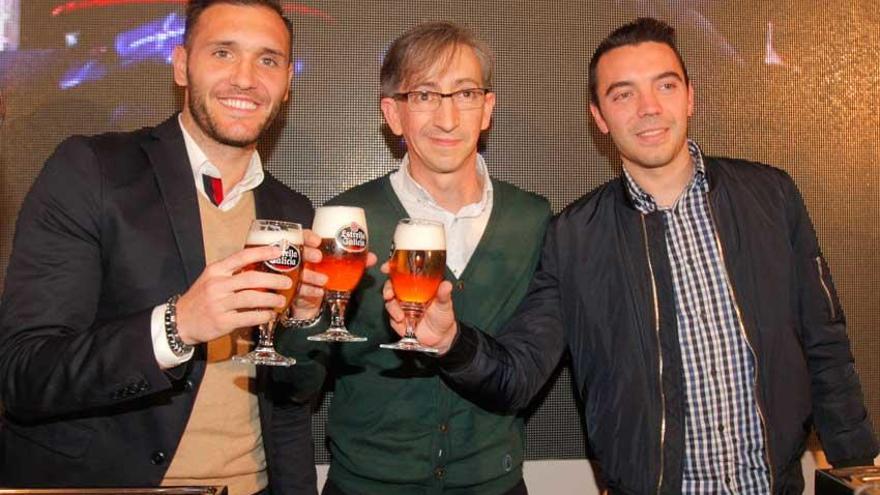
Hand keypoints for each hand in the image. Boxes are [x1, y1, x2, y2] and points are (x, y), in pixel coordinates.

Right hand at [175, 245, 292, 344]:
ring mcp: (219, 304)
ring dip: (271, 299)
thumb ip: (231, 273)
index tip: (278, 251)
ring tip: (281, 301)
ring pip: (252, 298)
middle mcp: (217, 285)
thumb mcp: (211, 279)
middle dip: (274, 280)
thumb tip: (260, 267)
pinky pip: (248, 317)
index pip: (241, 257)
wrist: (180, 321)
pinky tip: (269, 315)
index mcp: (216, 270)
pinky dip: (263, 316)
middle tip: (287, 283)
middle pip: (251, 279)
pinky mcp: (222, 321)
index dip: (262, 252)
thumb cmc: (201, 298)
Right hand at [290, 231, 379, 319]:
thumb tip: (372, 258)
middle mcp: (299, 258)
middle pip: (297, 251)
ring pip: (297, 271)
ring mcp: (293, 273)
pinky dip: (310, 290)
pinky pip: (297, 289)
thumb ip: (356, 260)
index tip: (317, 240)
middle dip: (308, 253)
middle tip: (318, 257)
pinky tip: (319, 292)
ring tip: (324, 280)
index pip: (303, 236)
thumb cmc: (328, 274)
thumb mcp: (342, 265)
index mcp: (309, 248)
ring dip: (311, 275)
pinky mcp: (292, 289)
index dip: (308, 236)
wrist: (313, 296)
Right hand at [381, 261, 457, 353]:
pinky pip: (390, 313)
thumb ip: (444, 295)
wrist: (439, 338)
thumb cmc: (442, 317)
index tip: (388, 266)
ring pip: (389, 299)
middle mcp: (407, 293)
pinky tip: (401, 319)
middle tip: (389, 293)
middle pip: (391, 284)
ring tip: (400, 314)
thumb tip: (446, 285)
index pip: (403, 272)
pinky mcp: (397, 317)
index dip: (393, 267)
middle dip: (387, 287)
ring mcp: (401, 304)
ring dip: (391, 304)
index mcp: (418, 285)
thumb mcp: (445, 304)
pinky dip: (393, 315)